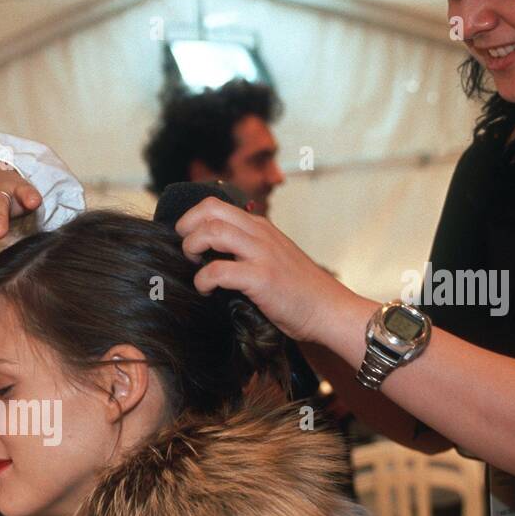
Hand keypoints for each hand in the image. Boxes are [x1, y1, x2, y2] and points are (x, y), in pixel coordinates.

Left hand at [175, 197, 362, 343]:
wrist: (329, 309)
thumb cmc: (299, 291)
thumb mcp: (274, 258)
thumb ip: (248, 250)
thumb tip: (212, 256)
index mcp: (261, 227)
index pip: (217, 205)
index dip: (193, 218)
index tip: (186, 238)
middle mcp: (260, 234)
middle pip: (210, 210)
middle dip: (186, 226)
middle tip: (185, 249)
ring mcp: (262, 253)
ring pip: (212, 232)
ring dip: (193, 247)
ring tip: (194, 266)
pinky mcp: (262, 278)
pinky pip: (219, 270)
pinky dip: (203, 280)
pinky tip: (206, 290)